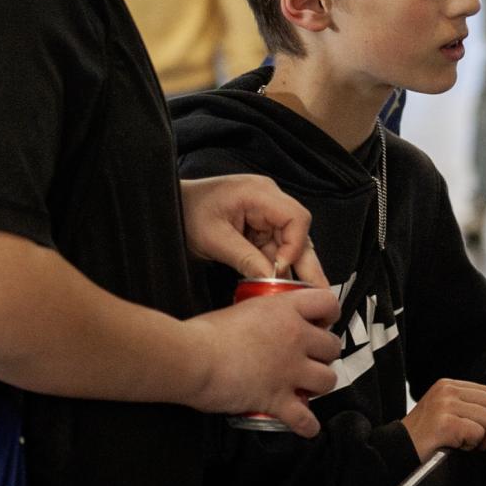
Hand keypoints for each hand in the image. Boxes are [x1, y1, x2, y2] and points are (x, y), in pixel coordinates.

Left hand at [180, 175, 328, 286]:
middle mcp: (268, 200)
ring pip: (291, 243)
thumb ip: (244, 257)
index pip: (296, 217)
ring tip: (305, 292)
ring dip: (294, 267)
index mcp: (258, 193)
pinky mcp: (259, 227)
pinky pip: (276, 248)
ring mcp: (265, 214)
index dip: (295, 245)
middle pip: (299, 232)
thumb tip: (269, 277)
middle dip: (306, 262)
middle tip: (317, 287)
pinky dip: (278, 266)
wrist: (167, 207)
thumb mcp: (213, 238)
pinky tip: (285, 285)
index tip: (282, 268)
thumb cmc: (186, 211)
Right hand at [185, 287, 340, 436]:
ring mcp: (290, 369)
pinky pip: (304, 417)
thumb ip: (262, 316)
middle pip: (332, 346)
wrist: (193, 358)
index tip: (322, 322)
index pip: (328, 303)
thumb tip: (262, 324)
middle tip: (311, 359)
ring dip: (320, 385)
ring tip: (307, 386)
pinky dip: (307, 425)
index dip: (329, 314)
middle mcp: (295, 338)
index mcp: (286, 310)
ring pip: (328, 379)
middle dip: (324, 354)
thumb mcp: (242, 309)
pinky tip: (306, 425)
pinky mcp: (278, 398)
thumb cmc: (205, 334)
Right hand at [401, 378, 485, 458]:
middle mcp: (447, 390)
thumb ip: (466, 404)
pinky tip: (454, 446)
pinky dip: (470, 445)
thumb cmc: (423, 436)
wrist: (396, 450)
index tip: (481, 431)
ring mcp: (445, 405)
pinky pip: (477, 433)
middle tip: (476, 441)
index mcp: (448, 384)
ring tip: (461, 443)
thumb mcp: (444, 410)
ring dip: (479, 437)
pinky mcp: (445, 423)